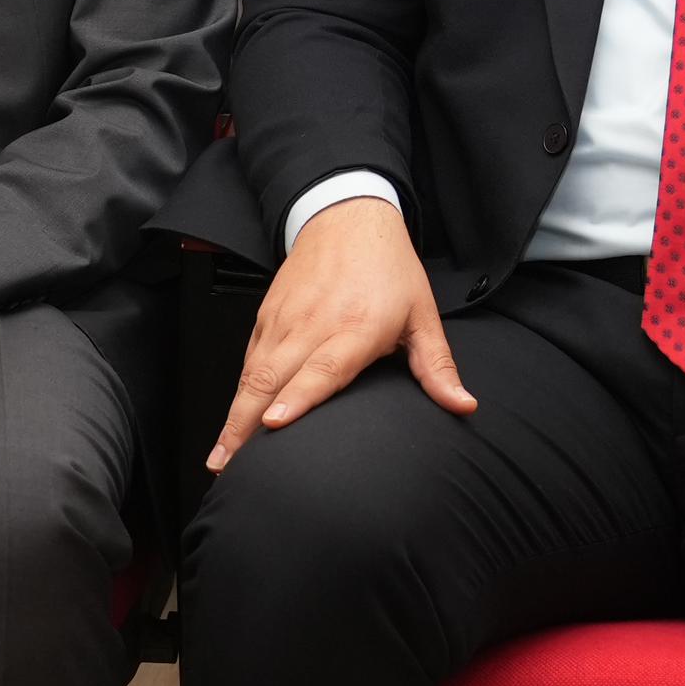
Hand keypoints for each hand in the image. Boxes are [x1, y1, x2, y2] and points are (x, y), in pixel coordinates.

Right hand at [212, 197, 467, 471]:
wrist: (348, 218)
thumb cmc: (388, 269)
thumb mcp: (422, 315)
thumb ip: (437, 367)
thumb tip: (463, 406)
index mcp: (355, 327)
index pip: (322, 368)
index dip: (297, 398)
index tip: (274, 425)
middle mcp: (313, 324)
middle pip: (272, 379)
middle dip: (246, 425)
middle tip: (230, 467)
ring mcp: (285, 320)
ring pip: (252, 373)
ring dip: (233, 416)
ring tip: (222, 457)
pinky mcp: (267, 316)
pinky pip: (248, 360)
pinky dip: (237, 393)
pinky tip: (231, 422)